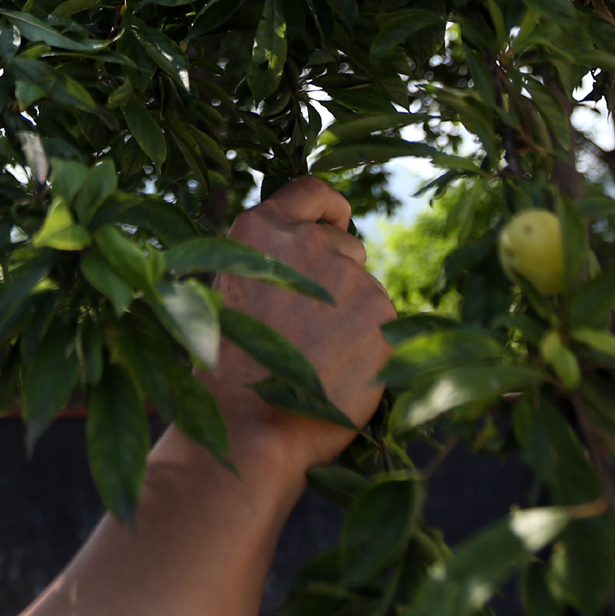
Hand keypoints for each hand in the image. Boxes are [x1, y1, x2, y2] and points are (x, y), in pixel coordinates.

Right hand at [204, 177, 395, 478]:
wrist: (249, 425)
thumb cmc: (232, 365)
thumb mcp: (235, 287)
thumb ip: (274, 257)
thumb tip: (319, 243)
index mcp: (263, 229)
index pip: (313, 190)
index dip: (330, 209)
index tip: (337, 224)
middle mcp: (310, 243)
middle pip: (346, 245)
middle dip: (337, 275)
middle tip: (308, 325)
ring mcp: (350, 277)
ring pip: (365, 288)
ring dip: (352, 314)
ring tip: (317, 356)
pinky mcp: (381, 315)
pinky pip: (382, 323)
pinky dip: (368, 345)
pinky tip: (339, 371)